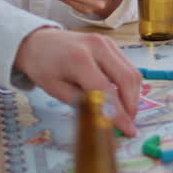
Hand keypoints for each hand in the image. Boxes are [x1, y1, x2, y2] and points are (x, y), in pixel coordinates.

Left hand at [14, 28, 141, 135]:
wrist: (39, 42)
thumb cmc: (44, 67)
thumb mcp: (57, 90)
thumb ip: (83, 104)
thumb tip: (106, 120)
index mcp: (79, 59)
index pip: (106, 91)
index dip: (118, 113)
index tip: (127, 130)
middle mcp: (98, 46)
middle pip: (127, 79)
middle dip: (131, 105)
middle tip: (128, 122)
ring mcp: (107, 43)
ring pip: (132, 72)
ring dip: (133, 95)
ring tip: (125, 112)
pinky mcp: (111, 44)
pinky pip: (127, 66)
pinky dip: (128, 84)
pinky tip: (120, 96)